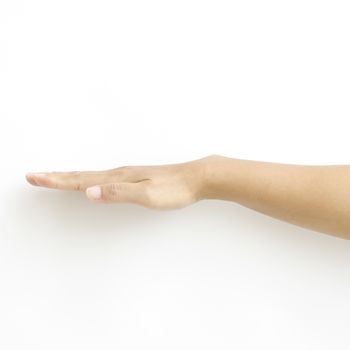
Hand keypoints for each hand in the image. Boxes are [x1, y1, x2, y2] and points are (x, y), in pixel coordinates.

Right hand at [25, 157, 208, 209]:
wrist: (196, 178)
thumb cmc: (174, 188)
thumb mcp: (147, 195)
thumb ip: (118, 193)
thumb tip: (89, 193)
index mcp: (118, 178)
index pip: (80, 180)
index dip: (56, 180)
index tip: (34, 177)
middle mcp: (119, 174)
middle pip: (81, 176)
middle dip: (56, 177)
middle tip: (34, 176)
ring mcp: (127, 175)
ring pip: (91, 176)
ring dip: (70, 177)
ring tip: (56, 178)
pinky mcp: (135, 178)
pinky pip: (104, 179)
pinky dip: (89, 180)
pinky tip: (92, 183)